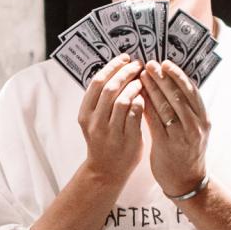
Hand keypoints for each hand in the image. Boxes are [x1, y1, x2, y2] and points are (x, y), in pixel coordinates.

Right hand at [78, 56, 145, 181]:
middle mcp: (95, 122)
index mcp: (85, 113)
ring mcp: (110, 132)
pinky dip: (141, 102)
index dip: (112, 66)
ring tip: (142, 80)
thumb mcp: (94, 119)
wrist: (105, 171)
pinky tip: (145, 97)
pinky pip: (135, 114)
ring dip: (135, 86)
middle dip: (126, 72)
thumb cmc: (103, 140)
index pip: (97, 82)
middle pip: (110, 88)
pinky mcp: (126, 139)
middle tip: (138, 65)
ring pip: (123, 100)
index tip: (125, 58)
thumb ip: (102, 99)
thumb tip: (117, 69)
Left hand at [140, 60, 209, 197]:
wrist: (187, 181)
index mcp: (203, 118)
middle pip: (178, 95)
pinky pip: (154, 121)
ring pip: (166, 106)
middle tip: (149, 64)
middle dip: (163, 78)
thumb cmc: (186, 151)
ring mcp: (182, 135)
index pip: (190, 91)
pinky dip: (146, 106)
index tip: (165, 63)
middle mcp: (195, 125)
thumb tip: (169, 84)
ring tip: (141, 76)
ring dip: (152, 89)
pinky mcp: (167, 145)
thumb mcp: (193, 128)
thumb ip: (185, 109)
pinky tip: (137, 97)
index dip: (177, 75)